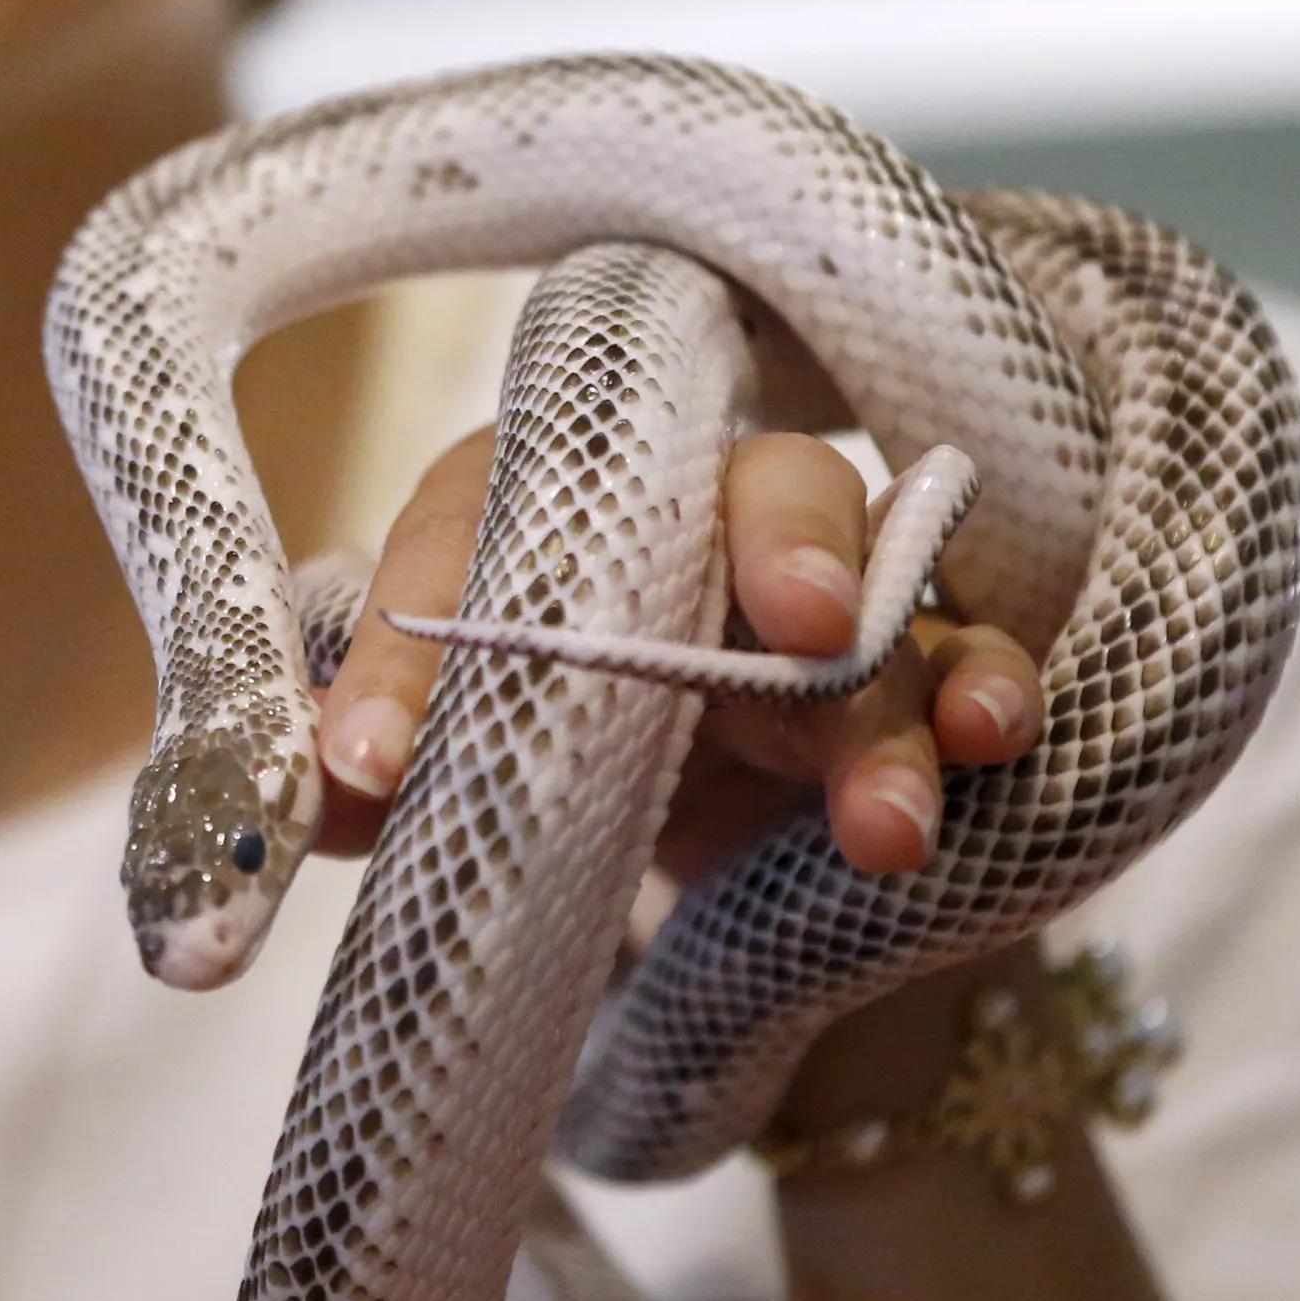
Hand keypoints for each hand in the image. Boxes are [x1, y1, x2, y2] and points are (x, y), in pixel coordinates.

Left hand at [308, 426, 1045, 880]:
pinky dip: (989, 686)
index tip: (372, 765)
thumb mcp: (413, 750)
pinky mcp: (904, 668)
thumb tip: (302, 791)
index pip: (464, 527)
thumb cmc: (510, 719)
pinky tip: (996, 740)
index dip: (411, 638)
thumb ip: (351, 762)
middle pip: (743, 480)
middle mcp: (678, 508)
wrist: (633, 792)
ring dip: (892, 695)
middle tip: (794, 625)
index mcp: (520, 505)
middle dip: (780, 540)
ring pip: (876, 587)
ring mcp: (810, 581)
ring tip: (884, 820)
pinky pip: (964, 652)